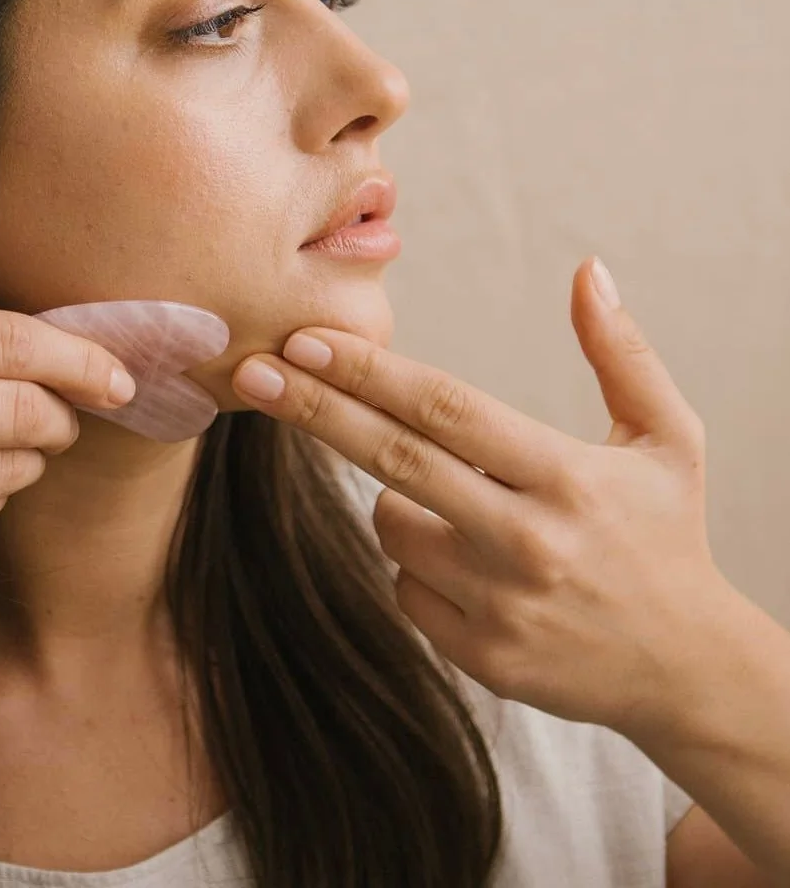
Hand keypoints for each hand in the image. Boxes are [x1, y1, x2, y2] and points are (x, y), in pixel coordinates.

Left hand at [231, 257, 730, 737]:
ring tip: (464, 509)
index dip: (369, 371)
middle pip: (395, 458)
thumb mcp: (668, 439)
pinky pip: (405, 588)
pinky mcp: (482, 657)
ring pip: (391, 526)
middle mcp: (528, 539)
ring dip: (396, 501)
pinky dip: (418, 566)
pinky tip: (474, 570)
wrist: (690, 671)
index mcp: (566, 475)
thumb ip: (622, 353)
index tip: (305, 337)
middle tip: (251, 372)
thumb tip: (588, 269)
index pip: (446, 408)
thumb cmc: (666, 537)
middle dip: (314, 409)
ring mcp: (500, 604)